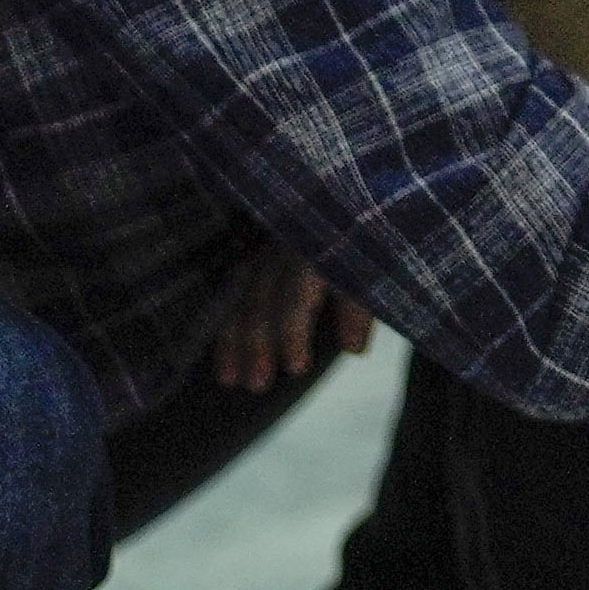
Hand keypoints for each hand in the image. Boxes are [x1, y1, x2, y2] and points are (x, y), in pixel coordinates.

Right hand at [208, 253, 367, 391]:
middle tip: (258, 385)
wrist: (342, 204)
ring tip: (230, 379)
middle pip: (263, 301)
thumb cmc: (356, 243)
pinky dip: (222, 323)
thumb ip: (359, 307)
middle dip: (258, 345)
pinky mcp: (252, 255)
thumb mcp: (369, 267)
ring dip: (232, 341)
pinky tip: (219, 353)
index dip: (295, 333)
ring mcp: (264, 251)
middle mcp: (283, 250)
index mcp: (314, 251)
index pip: (298, 296)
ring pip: (240, 299)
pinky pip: (229, 291)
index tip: (296, 369)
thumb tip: (354, 349)